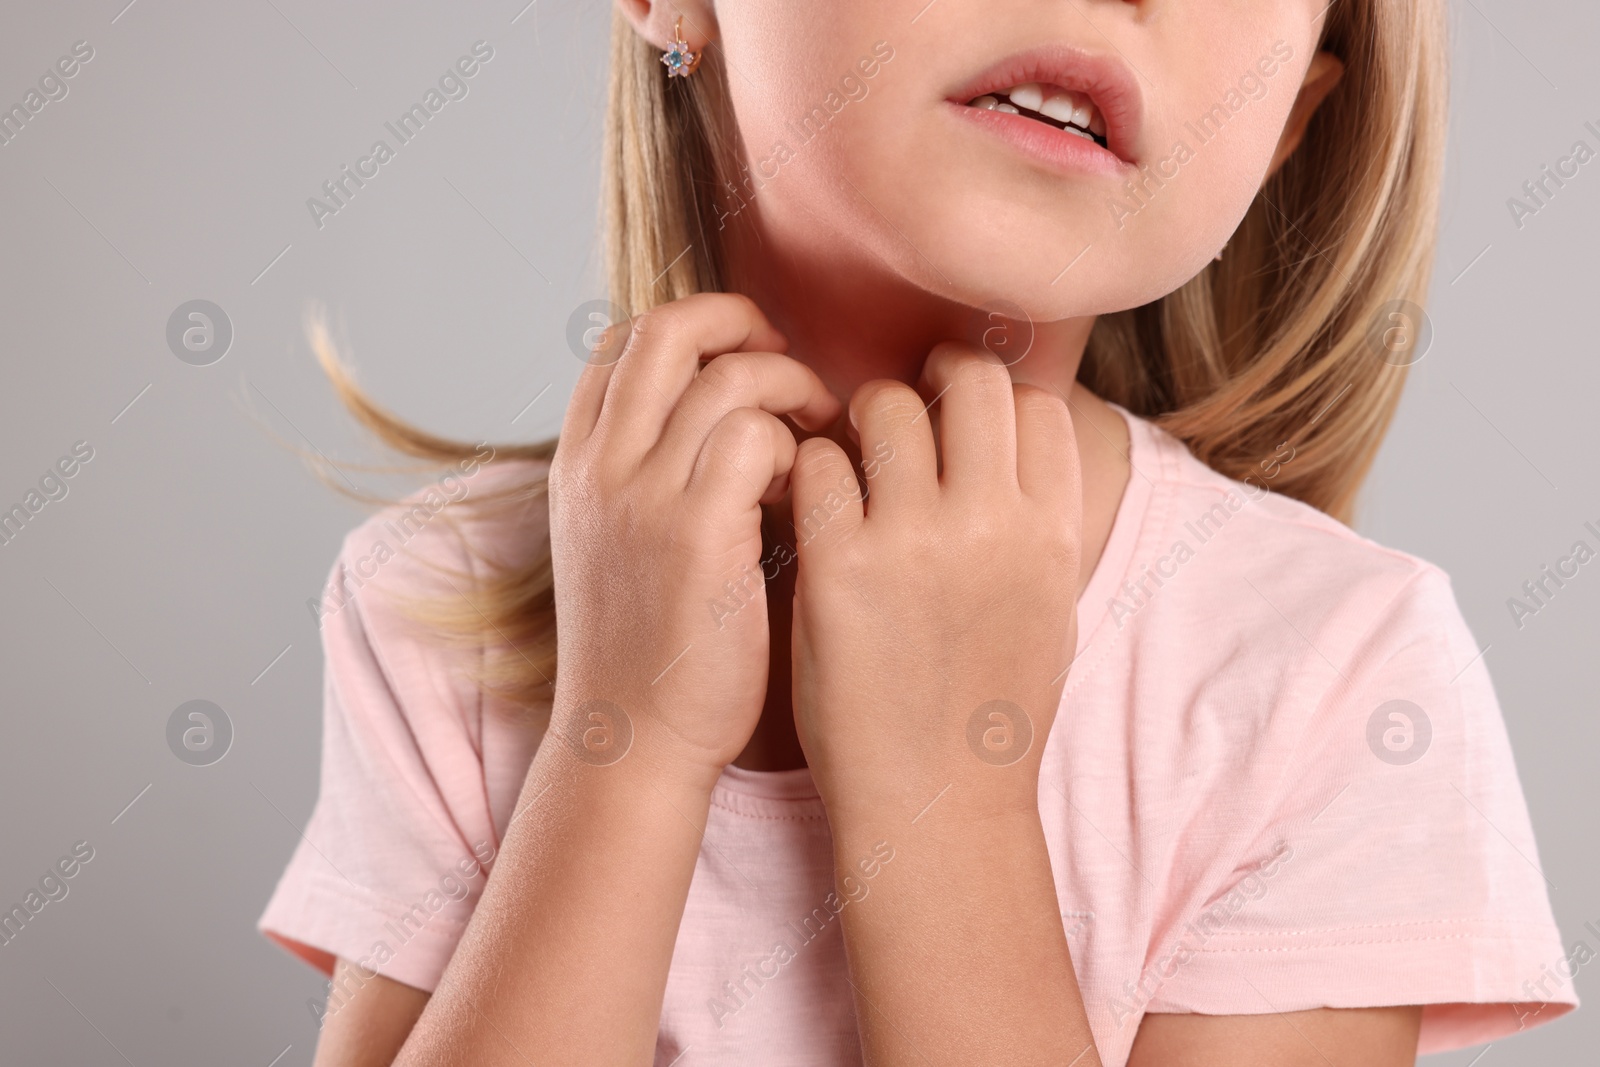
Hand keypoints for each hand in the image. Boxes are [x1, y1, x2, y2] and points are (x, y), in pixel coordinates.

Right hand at [548, 293, 839, 780]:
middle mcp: (599, 468)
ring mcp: (642, 498)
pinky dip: (794, 445)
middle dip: (738, 320)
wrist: (632, 742)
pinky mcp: (696, 537)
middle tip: (786, 355)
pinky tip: (806, 486)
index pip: (621, 341)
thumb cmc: (646, 649)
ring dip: (788, 387)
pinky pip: (757, 439)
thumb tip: (720, 415)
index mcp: (576, 464)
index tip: (741, 354)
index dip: (692, 328)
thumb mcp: (617, 544)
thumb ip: (647, 474)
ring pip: (726, 378)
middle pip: (665, 329)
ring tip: (816, 428)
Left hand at [789, 342, 1081, 820]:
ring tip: (850, 453)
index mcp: (1053, 532)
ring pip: (886, 405)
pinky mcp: (840, 565)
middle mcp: (994, 522)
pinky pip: (819, 462)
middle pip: (971, 380)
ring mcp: (916, 540)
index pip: (1037, 403)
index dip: (995, 396)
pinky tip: (812, 503)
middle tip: (904, 405)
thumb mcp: (1048, 611)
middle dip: (933, 378)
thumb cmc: (988, 712)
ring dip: (864, 416)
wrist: (935, 802)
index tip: (963, 413)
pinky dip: (812, 468)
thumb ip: (1038, 524)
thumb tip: (1018, 444)